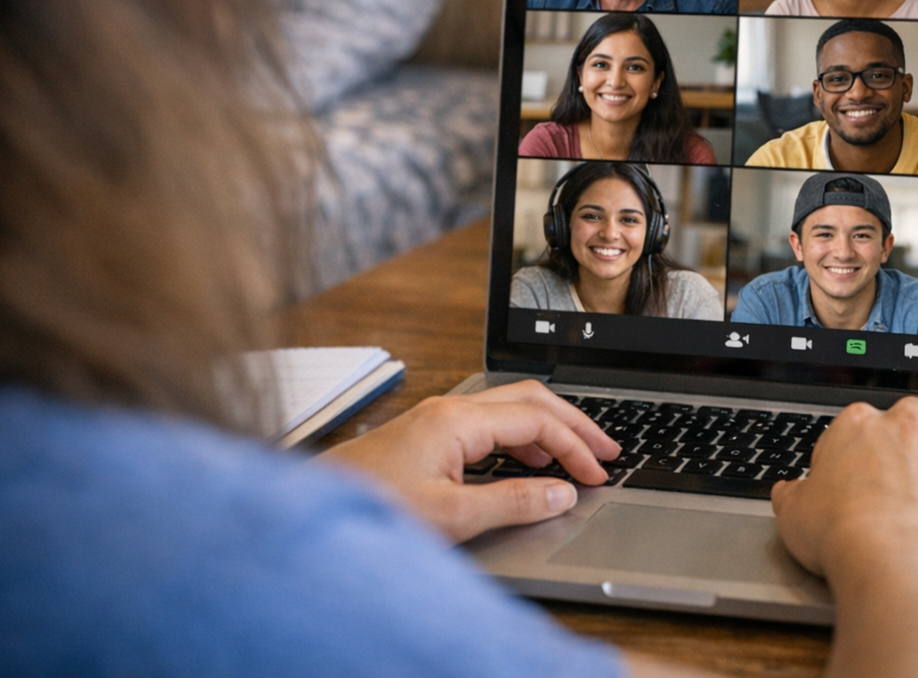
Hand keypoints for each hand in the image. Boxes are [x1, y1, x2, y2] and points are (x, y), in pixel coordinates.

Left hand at [318, 380, 619, 542]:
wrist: (310, 510)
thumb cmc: (370, 508)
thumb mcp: (451, 516)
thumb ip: (513, 502)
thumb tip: (561, 493)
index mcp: (457, 420)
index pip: (536, 420)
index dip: (574, 447)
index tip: (597, 475)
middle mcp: (448, 410)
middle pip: (529, 401)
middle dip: (572, 424)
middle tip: (606, 451)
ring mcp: (435, 420)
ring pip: (509, 409)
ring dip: (547, 430)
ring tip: (576, 458)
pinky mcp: (425, 437)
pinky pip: (487, 424)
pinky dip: (520, 439)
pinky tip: (527, 464)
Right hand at [771, 397, 917, 677]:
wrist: (889, 558)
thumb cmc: (840, 536)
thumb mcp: (794, 516)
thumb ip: (791, 497)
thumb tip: (785, 492)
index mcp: (855, 428)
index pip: (861, 418)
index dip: (863, 441)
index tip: (861, 464)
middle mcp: (903, 428)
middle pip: (913, 411)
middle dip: (913, 429)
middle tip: (908, 459)